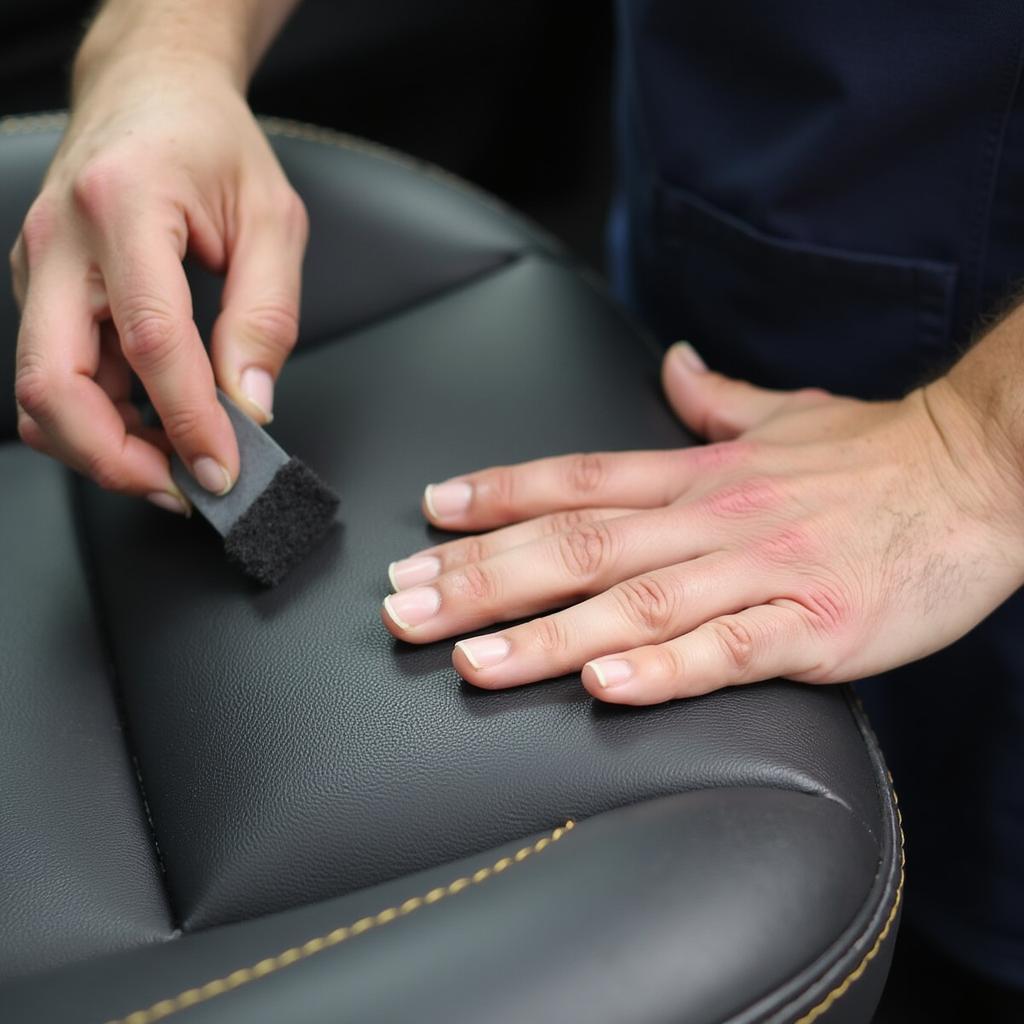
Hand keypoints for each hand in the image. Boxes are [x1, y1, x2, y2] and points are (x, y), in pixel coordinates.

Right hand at [11, 46, 307, 511]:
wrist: (149, 92)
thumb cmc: (213, 145)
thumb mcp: (272, 221)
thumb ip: (265, 317)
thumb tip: (251, 405)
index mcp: (124, 205)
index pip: (149, 339)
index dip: (187, 420)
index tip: (223, 469)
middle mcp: (62, 241)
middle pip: (52, 384)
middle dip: (115, 459)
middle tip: (184, 488)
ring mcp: (40, 270)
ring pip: (43, 394)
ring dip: (106, 448)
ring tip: (177, 462)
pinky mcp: (43, 293)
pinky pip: (57, 377)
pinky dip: (100, 420)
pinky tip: (153, 428)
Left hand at [381, 343, 1023, 703]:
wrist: (985, 473)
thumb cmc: (879, 454)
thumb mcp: (786, 415)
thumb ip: (719, 399)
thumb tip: (675, 365)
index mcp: (701, 475)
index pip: (578, 479)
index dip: (499, 494)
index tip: (431, 513)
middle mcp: (715, 518)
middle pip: (577, 544)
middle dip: (482, 576)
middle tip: (405, 604)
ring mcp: (761, 572)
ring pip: (634, 601)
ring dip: (545, 634)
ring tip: (471, 661)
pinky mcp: (815, 626)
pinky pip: (727, 650)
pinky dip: (662, 669)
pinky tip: (602, 686)